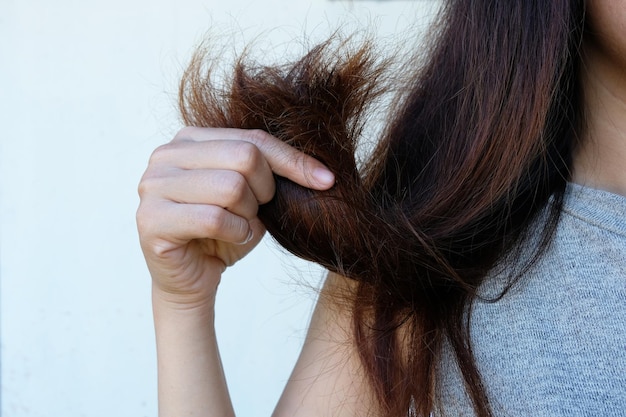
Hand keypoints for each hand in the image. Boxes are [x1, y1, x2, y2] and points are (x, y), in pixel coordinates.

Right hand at [136, 127, 334, 307]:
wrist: (193, 279)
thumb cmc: (224, 233)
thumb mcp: (254, 196)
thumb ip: (272, 172)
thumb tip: (323, 173)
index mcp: (190, 139)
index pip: (253, 139)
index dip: (293, 160)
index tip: (326, 180)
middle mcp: (166, 154)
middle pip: (244, 157)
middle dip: (265, 191)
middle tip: (257, 212)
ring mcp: (152, 185)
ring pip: (231, 187)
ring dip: (248, 215)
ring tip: (238, 226)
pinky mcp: (150, 219)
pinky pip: (214, 218)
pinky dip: (235, 233)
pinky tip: (228, 240)